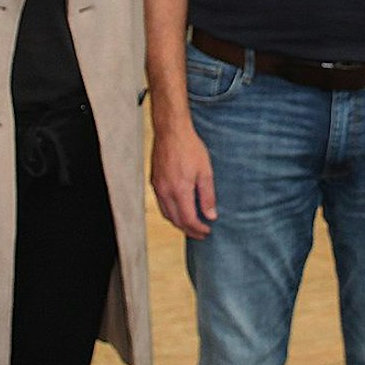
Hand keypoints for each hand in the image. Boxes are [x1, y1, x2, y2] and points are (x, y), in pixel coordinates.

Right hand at [150, 118, 216, 237]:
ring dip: (178, 222)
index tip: (207, 231)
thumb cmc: (190, 148)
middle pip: (176, 220)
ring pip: (166, 213)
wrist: (171, 131)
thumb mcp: (205, 171)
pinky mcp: (154, 181)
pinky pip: (161, 203)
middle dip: (189, 230)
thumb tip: (211, 215)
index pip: (188, 219)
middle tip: (201, 233)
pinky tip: (179, 209)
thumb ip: (208, 196)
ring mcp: (157, 186)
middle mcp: (165, 191)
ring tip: (191, 225)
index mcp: (179, 190)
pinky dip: (171, 212)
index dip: (198, 229)